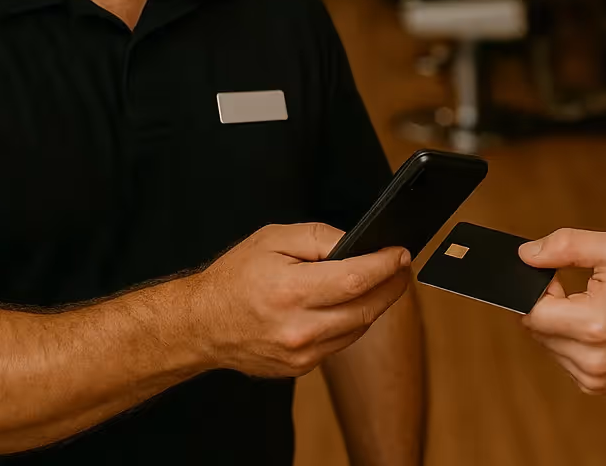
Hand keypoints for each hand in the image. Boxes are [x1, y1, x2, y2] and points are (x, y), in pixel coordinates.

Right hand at [184, 223, 412, 377]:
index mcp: (290, 291)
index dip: (386, 266)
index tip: (401, 254)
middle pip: (366, 308)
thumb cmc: (235, 277)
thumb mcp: (272, 239)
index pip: (355, 279)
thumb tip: (356, 243)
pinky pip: (342, 342)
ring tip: (385, 281)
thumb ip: (318, 237)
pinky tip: (356, 303)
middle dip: (393, 286)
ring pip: (358, 328)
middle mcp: (298, 328)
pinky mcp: (301, 367)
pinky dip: (355, 321)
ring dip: (378, 304)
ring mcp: (301, 354)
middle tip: (402, 267)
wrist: (203, 325)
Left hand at [519, 229, 605, 394]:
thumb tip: (526, 255)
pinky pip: (565, 360)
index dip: (538, 289)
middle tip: (582, 291)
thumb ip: (566, 246)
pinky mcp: (597, 388)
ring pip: (548, 346)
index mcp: (592, 324)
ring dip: (560, 325)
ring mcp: (593, 378)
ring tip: (596, 310)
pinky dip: (573, 343)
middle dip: (550, 306)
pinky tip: (601, 330)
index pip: (531, 311)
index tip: (559, 277)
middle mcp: (590, 358)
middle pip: (537, 329)